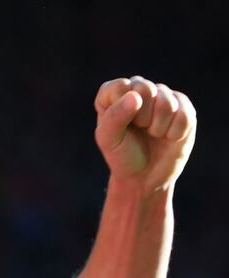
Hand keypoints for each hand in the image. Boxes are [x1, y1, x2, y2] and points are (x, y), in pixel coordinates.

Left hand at [94, 76, 196, 193]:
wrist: (145, 176)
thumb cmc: (122, 155)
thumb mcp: (108, 139)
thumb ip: (114, 116)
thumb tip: (135, 96)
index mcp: (115, 94)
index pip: (120, 86)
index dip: (122, 108)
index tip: (120, 126)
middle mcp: (139, 90)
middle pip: (145, 89)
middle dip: (141, 118)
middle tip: (139, 130)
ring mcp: (163, 97)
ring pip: (167, 103)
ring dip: (158, 127)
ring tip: (152, 134)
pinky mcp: (184, 107)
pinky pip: (184, 115)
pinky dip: (174, 133)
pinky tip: (168, 137)